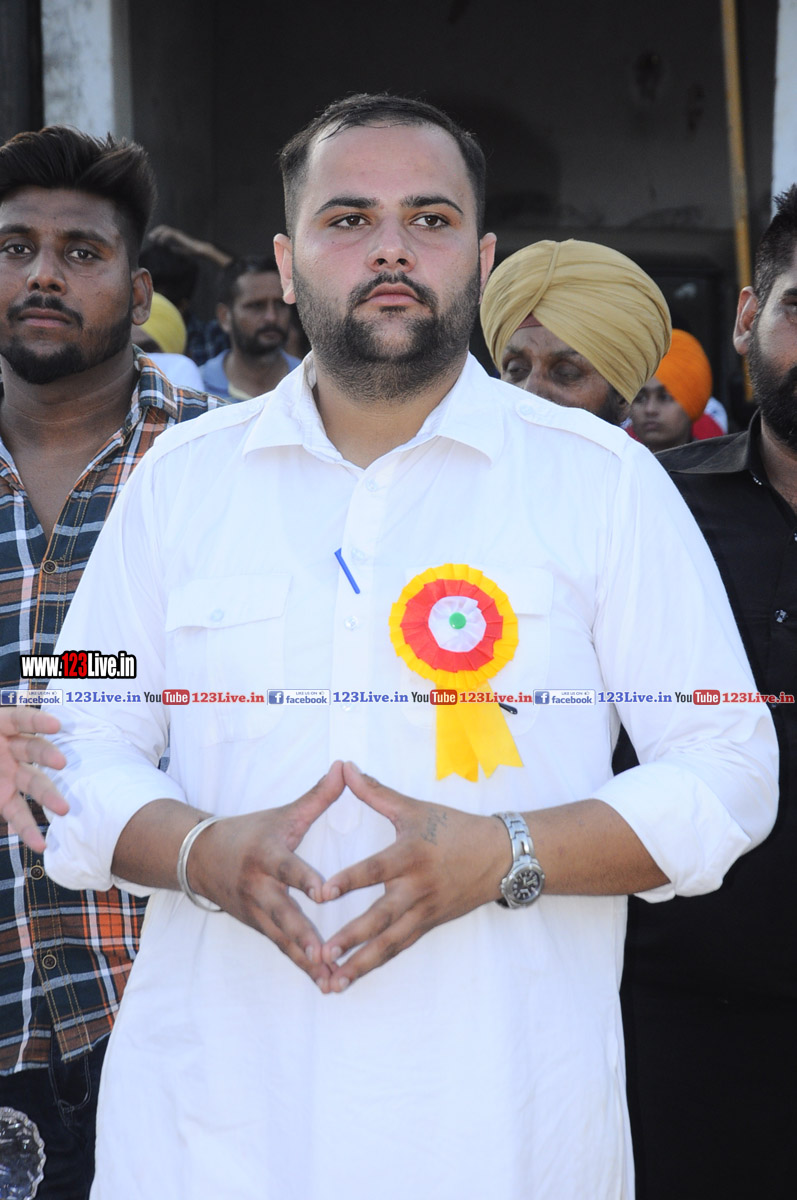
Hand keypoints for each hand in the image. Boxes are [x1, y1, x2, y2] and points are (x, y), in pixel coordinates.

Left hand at [0, 709, 67, 852]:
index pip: (20, 719)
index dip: (37, 720)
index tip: (55, 726)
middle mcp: (9, 750)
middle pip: (33, 749)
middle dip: (47, 755)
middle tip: (61, 763)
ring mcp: (9, 774)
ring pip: (32, 781)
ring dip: (47, 795)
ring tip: (63, 810)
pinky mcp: (3, 797)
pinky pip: (16, 813)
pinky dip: (26, 828)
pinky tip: (36, 842)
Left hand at [147, 225, 231, 268]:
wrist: (201, 250)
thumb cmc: (195, 251)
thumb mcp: (184, 251)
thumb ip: (178, 249)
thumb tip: (171, 249)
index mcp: (178, 236)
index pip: (166, 231)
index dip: (158, 234)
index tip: (153, 239)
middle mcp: (177, 233)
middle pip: (164, 228)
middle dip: (156, 232)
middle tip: (150, 238)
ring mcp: (179, 234)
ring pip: (165, 229)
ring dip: (158, 233)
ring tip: (153, 239)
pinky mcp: (180, 236)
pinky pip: (169, 233)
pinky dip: (163, 237)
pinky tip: (160, 243)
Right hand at [189, 762, 344, 991]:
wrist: (201, 858)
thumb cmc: (251, 832)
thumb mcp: (282, 814)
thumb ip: (317, 797)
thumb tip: (344, 766)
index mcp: (267, 856)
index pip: (288, 868)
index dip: (305, 880)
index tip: (325, 894)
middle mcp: (259, 888)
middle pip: (283, 915)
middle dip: (303, 936)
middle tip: (324, 954)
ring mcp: (256, 913)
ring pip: (284, 940)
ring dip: (307, 961)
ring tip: (332, 981)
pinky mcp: (259, 929)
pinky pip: (283, 950)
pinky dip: (303, 967)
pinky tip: (326, 984)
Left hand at [319, 762, 508, 990]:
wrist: (501, 856)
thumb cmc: (455, 828)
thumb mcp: (414, 808)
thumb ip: (375, 792)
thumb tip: (344, 768)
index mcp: (411, 855)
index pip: (375, 870)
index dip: (349, 880)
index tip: (322, 894)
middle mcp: (417, 888)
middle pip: (381, 917)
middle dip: (351, 937)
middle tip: (323, 952)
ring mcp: (425, 911)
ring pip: (390, 942)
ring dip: (361, 963)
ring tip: (333, 982)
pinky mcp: (429, 924)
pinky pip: (400, 947)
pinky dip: (377, 962)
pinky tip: (354, 976)